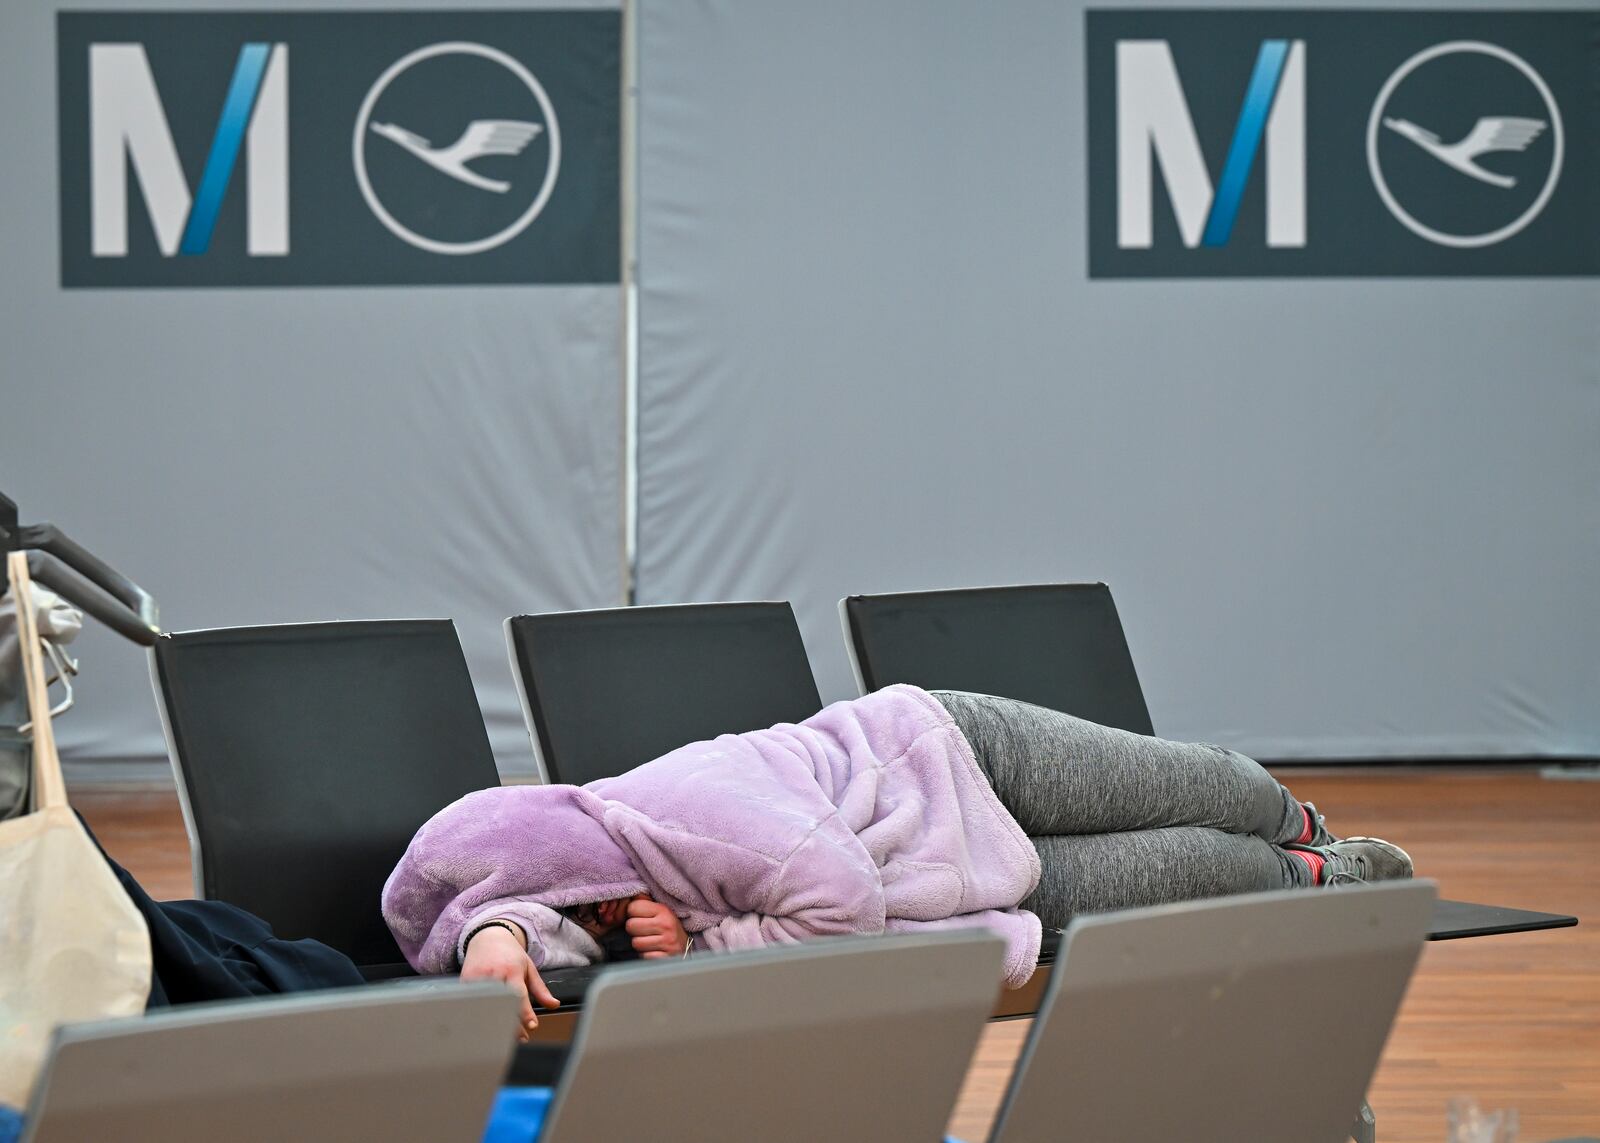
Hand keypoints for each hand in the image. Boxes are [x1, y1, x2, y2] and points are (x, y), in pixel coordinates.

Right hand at [461, 923, 559, 1041]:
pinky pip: (471, 1004)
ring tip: (505, 1035)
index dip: (525, 1013)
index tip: (532, 1026)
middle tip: (521, 1037)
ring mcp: (477, 979)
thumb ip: (540, 989)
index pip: (519, 995)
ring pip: (485, 1007)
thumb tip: (554, 1005)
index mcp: (511, 970)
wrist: (487, 937)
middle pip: (502, 1005)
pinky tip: (486, 1026)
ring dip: (495, 1023)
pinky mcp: (464, 983)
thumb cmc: (510, 954)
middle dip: (512, 1024)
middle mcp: (493, 974)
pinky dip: (479, 1016)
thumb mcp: (529, 967)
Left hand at [625, 896, 688, 958]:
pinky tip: (654, 950)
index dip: (633, 913)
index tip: (641, 917)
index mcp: (663, 910)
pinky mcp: (665, 957)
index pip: (632, 907)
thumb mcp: (661, 911)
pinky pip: (643, 956)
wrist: (687, 948)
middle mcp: (666, 925)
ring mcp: (666, 942)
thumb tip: (631, 893)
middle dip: (635, 930)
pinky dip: (647, 955)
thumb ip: (645, 902)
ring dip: (640, 943)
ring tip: (650, 940)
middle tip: (645, 930)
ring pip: (635, 943)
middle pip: (630, 926)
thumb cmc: (669, 928)